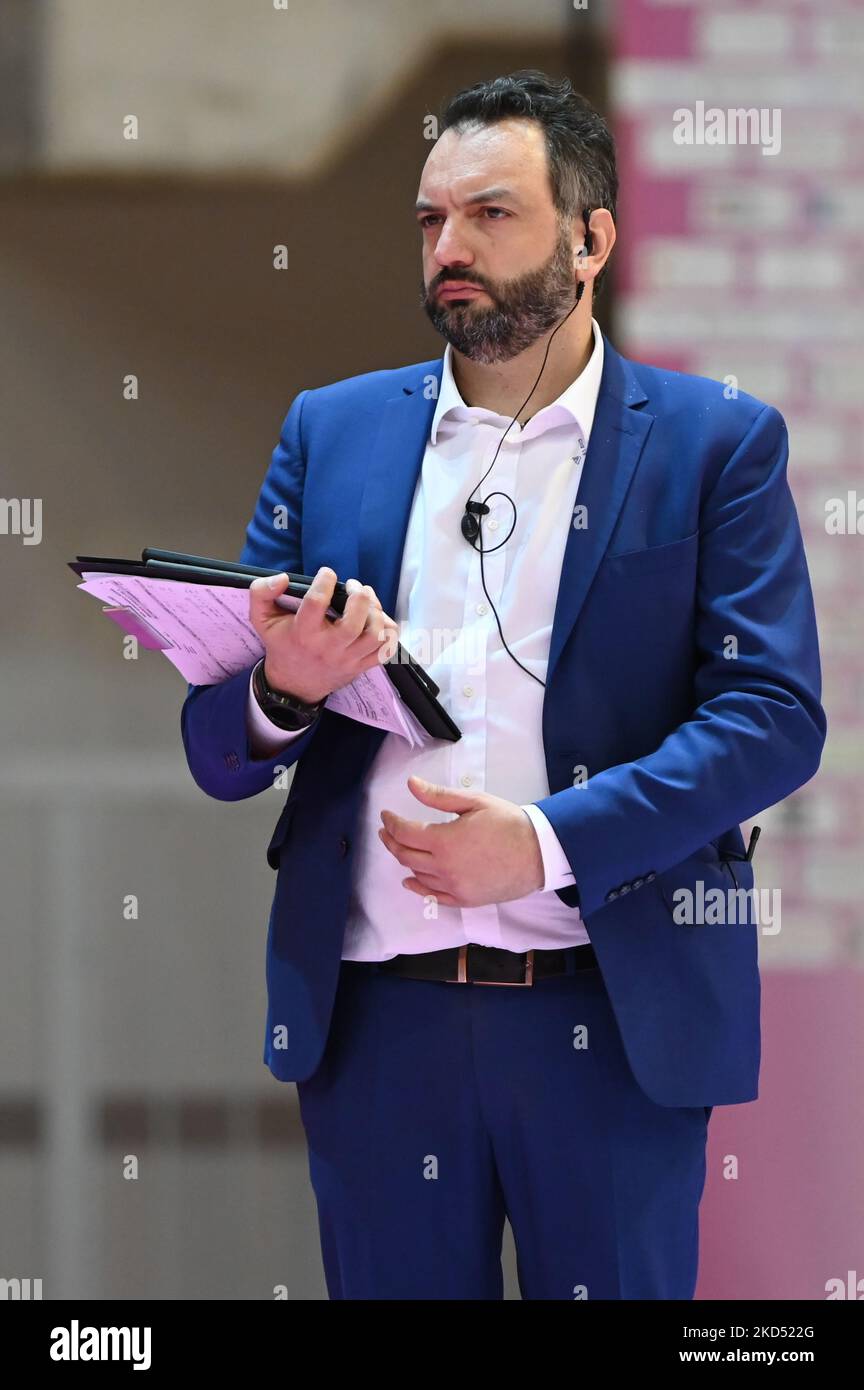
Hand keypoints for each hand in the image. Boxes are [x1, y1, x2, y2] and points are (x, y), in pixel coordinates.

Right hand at [249, 566, 398, 704]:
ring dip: (377, 613)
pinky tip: (378, 620)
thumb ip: (262, 592)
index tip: (326, 573)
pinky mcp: (361, 666)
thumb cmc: (282, 644)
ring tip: (368, 601)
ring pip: (375, 636)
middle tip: (354, 586)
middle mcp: (327, 648)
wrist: (294, 684)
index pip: (317, 602)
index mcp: (303, 633)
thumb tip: (283, 578)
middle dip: (360, 597)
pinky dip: (389, 632)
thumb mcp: (262, 619)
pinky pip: (386, 651)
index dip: (325, 581)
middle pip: (354, 623)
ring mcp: (347, 659)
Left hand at [377, 775, 544, 907]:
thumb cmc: (508, 822)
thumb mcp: (474, 802)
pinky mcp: (464, 899)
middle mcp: (444, 867)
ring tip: (399, 847)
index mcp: (444, 841)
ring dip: (404, 860)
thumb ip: (439, 796)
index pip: (405, 832)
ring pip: (417, 874)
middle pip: (405, 855)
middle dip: (391, 841)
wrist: (538, 852)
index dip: (391, 822)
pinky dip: (418, 887)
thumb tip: (411, 784)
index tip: (386, 814)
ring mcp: (453, 887)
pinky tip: (410, 881)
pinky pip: (433, 896)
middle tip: (386, 830)